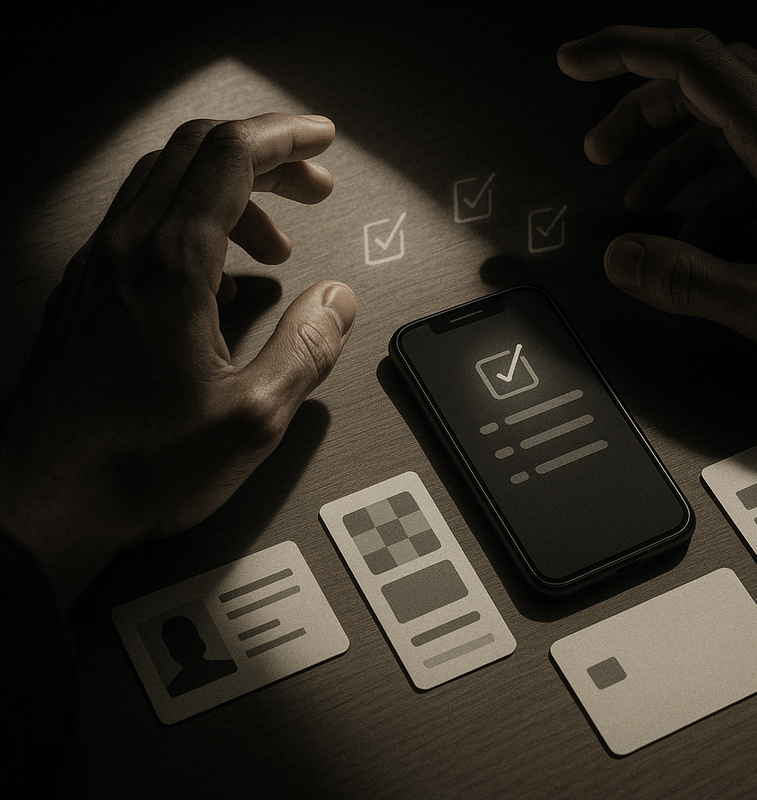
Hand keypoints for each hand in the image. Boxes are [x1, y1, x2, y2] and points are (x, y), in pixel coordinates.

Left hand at [0, 113, 356, 603]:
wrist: (47, 502)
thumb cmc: (136, 466)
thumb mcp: (252, 418)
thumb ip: (306, 349)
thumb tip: (337, 301)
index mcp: (170, 267)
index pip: (231, 158)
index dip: (285, 138)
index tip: (321, 141)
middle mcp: (126, 252)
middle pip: (195, 153)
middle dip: (264, 154)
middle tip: (310, 184)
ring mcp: (98, 268)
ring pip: (164, 182)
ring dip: (227, 191)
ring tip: (273, 243)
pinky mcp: (85, 294)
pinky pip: (141, 224)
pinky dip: (191, 222)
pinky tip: (219, 279)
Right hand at [559, 27, 756, 495]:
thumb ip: (689, 281)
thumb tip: (624, 257)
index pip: (692, 63)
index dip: (623, 53)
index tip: (576, 61)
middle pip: (705, 81)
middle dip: (641, 107)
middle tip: (600, 147)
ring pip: (727, 118)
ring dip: (674, 150)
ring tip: (640, 198)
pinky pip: (754, 156)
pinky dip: (713, 182)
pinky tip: (700, 234)